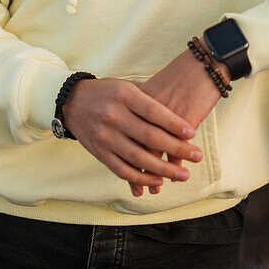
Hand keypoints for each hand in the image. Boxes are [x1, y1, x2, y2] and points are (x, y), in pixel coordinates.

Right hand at [62, 77, 202, 197]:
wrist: (71, 102)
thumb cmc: (107, 92)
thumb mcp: (126, 86)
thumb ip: (149, 98)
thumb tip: (178, 112)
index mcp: (124, 95)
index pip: (154, 112)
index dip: (174, 124)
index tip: (192, 133)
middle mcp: (114, 116)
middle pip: (150, 137)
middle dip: (177, 149)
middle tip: (197, 156)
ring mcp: (105, 136)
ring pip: (139, 158)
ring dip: (163, 170)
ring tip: (183, 174)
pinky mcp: (99, 152)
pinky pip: (123, 170)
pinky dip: (141, 179)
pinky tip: (158, 181)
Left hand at [137, 48, 228, 197]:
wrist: (203, 63)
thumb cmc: (180, 76)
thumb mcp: (156, 89)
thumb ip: (143, 108)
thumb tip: (136, 129)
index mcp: (134, 100)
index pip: (125, 134)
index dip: (127, 158)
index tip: (129, 177)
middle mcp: (143, 110)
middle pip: (136, 146)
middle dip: (139, 172)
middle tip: (142, 190)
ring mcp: (162, 117)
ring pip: (154, 152)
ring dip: (157, 173)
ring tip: (158, 188)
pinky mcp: (181, 121)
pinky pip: (173, 150)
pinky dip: (173, 165)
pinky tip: (174, 175)